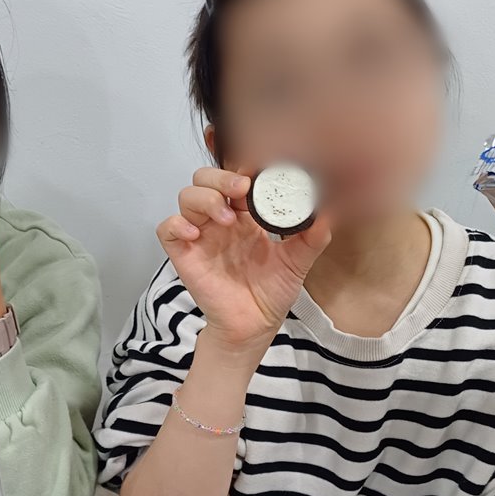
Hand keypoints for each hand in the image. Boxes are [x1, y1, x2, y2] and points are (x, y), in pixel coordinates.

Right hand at [157, 167, 332, 354]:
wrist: (254, 326)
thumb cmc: (270, 293)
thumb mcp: (298, 261)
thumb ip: (312, 238)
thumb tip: (328, 214)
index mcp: (245, 216)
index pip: (237, 178)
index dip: (244, 169)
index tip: (260, 171)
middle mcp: (220, 221)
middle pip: (206, 179)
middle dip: (221, 177)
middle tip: (241, 188)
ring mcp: (200, 236)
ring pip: (187, 197)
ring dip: (205, 199)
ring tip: (227, 218)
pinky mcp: (184, 254)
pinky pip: (167, 229)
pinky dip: (176, 224)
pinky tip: (195, 235)